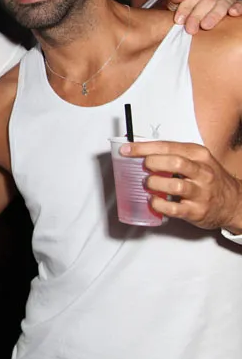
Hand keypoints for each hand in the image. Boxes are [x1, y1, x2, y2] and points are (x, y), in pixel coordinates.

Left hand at [122, 140, 241, 231]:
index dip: (143, 148)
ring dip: (155, 184)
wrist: (234, 202)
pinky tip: (153, 200)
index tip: (127, 149)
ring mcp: (201, 193)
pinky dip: (158, 204)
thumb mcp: (197, 160)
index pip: (168, 146)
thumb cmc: (210, 180)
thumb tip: (140, 151)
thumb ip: (173, 155)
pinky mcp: (197, 211)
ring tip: (148, 184)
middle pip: (174, 162)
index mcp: (199, 156)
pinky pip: (174, 208)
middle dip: (152, 163)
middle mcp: (202, 172)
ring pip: (175, 186)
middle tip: (143, 167)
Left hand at [166, 0, 241, 33]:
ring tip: (205, 26)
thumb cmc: (180, 6)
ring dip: (214, 15)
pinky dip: (238, 8)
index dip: (187, 6)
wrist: (188, 14)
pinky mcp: (234, 5)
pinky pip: (239, 4)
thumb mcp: (173, 0)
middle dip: (197, 15)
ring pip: (223, 3)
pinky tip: (233, 13)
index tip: (179, 20)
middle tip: (190, 29)